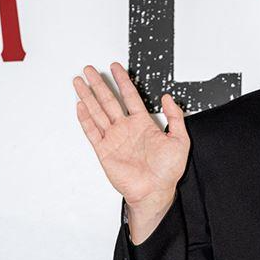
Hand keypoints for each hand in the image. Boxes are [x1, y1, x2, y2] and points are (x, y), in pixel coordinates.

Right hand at [73, 62, 188, 206]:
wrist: (154, 191)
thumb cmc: (167, 171)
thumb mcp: (180, 140)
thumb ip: (176, 117)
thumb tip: (169, 98)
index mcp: (143, 124)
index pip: (130, 96)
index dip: (123, 80)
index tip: (117, 67)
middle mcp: (127, 129)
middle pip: (109, 100)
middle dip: (99, 84)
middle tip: (90, 69)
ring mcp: (114, 139)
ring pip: (98, 112)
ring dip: (88, 96)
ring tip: (79, 81)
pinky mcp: (104, 150)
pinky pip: (92, 131)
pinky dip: (85, 119)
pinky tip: (80, 106)